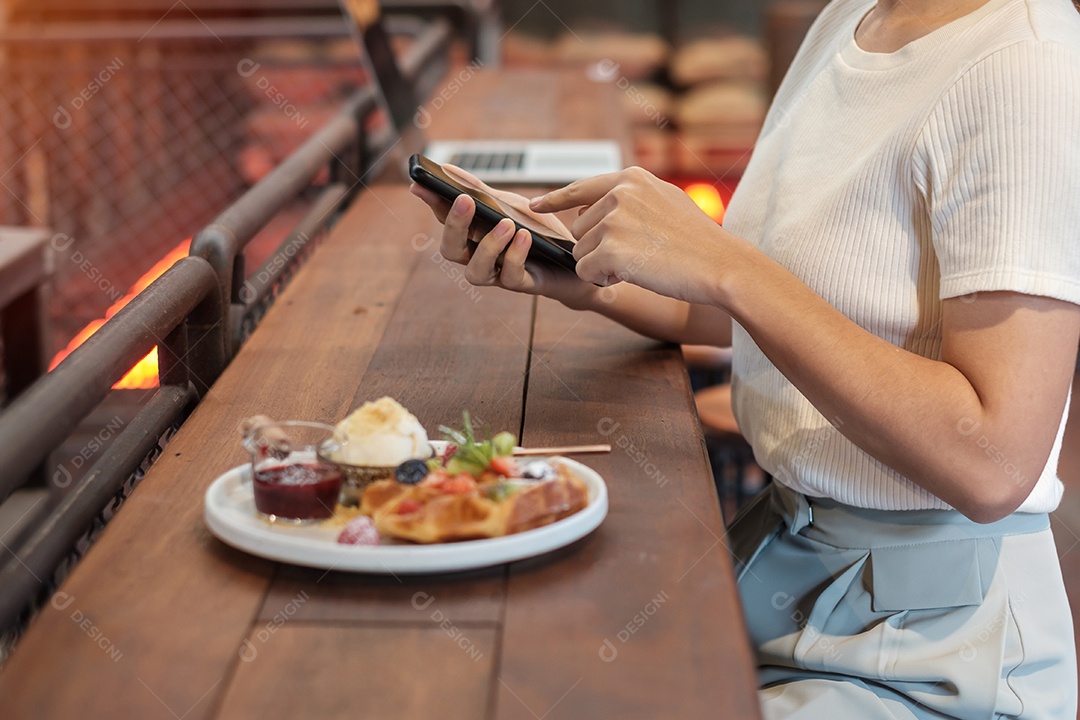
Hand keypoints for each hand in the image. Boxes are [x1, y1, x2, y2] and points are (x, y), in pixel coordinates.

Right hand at [409, 165, 596, 306]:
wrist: (578, 261)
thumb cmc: (540, 234)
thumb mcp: (512, 206)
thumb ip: (481, 192)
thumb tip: (448, 170)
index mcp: (474, 236)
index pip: (445, 220)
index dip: (431, 204)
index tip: (419, 185)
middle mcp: (480, 257)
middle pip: (451, 250)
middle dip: (455, 225)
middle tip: (465, 200)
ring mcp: (500, 275)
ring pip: (475, 271)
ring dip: (488, 246)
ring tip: (507, 224)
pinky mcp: (525, 285)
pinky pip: (511, 277)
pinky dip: (515, 256)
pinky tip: (524, 237)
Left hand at [531, 167, 728, 304]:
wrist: (719, 264)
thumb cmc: (697, 241)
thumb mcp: (666, 202)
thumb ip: (632, 197)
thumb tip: (597, 203)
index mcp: (631, 178)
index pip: (581, 188)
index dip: (554, 200)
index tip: (532, 206)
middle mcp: (619, 193)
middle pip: (579, 228)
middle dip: (598, 248)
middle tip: (636, 255)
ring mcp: (613, 219)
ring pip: (580, 252)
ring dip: (602, 265)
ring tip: (640, 263)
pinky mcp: (610, 248)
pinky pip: (585, 271)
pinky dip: (603, 279)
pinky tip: (632, 275)